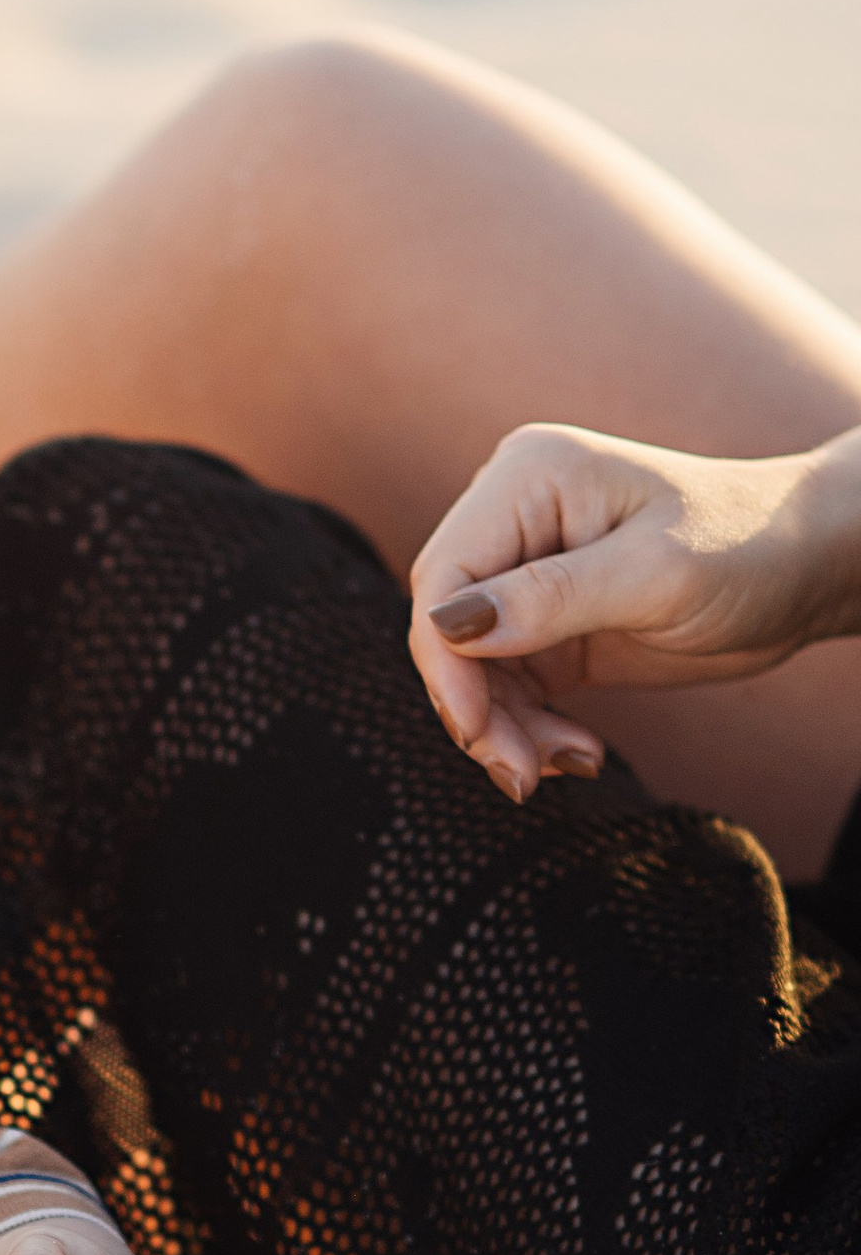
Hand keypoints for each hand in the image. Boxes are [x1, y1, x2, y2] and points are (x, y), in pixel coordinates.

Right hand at [408, 417, 860, 804]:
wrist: (809, 569)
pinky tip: (579, 753)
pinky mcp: (549, 626)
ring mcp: (529, 574)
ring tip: (564, 768)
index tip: (478, 729)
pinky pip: (508, 687)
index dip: (445, 657)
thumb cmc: (749, 546)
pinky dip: (531, 730)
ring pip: (472, 669)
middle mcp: (515, 520)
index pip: (445, 574)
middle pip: (447, 627)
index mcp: (527, 479)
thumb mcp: (655, 574)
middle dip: (476, 706)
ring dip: (506, 729)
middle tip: (521, 775)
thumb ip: (550, 598)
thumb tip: (449, 624)